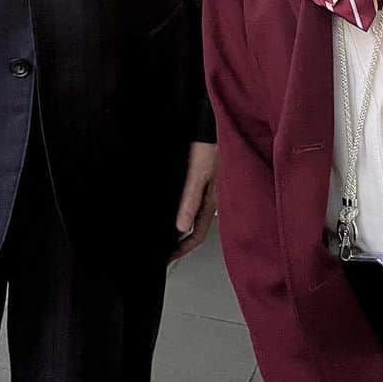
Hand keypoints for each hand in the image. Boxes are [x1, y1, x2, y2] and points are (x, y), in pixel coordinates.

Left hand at [170, 142, 217, 261]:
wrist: (216, 124)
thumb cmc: (211, 146)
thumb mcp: (198, 174)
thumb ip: (191, 200)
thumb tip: (181, 227)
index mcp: (212, 201)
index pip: (197, 234)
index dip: (182, 248)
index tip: (168, 257)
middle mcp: (213, 198)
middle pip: (198, 227)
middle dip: (183, 240)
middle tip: (166, 248)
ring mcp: (212, 189)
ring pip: (198, 214)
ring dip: (184, 224)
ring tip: (168, 230)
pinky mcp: (209, 179)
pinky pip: (198, 200)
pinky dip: (187, 208)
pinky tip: (178, 205)